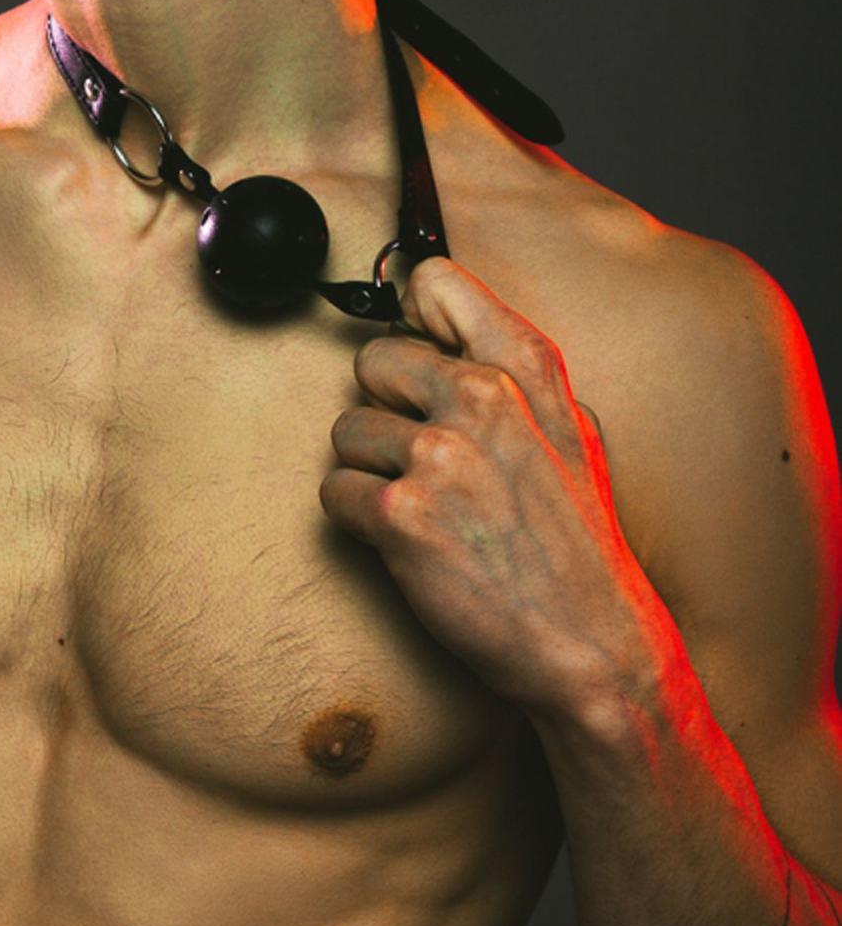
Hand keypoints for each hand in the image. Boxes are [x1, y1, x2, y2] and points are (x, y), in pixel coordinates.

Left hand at [319, 257, 677, 717]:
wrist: (590, 643)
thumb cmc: (575, 542)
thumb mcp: (572, 429)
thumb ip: (513, 366)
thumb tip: (435, 312)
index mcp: (526, 370)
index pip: (435, 282)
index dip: (413, 320)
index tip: (420, 359)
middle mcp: (482, 399)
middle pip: (371, 361)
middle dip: (386, 409)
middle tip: (424, 460)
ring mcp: (439, 456)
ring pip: (347, 431)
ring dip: (371, 471)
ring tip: (425, 509)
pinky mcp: (401, 516)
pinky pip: (336, 492)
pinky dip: (359, 522)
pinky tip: (407, 543)